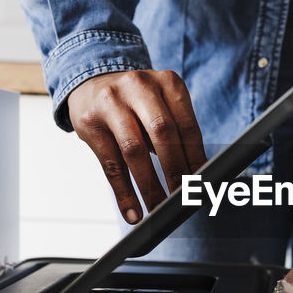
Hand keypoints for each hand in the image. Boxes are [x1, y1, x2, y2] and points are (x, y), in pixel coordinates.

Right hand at [67, 70, 207, 223]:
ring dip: (149, 186)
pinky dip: (124, 193)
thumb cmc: (136, 101)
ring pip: (134, 151)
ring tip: (158, 209)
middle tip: (182, 199)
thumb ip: (178, 132)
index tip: (201, 185)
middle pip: (162, 133)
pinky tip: (133, 211)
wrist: (92, 81)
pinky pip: (111, 165)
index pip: (187, 126)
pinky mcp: (90, 122)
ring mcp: (111, 102)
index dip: (196, 159)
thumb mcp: (161, 104)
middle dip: (175, 171)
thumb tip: (196, 175)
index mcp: (167, 82)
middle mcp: (140, 86)